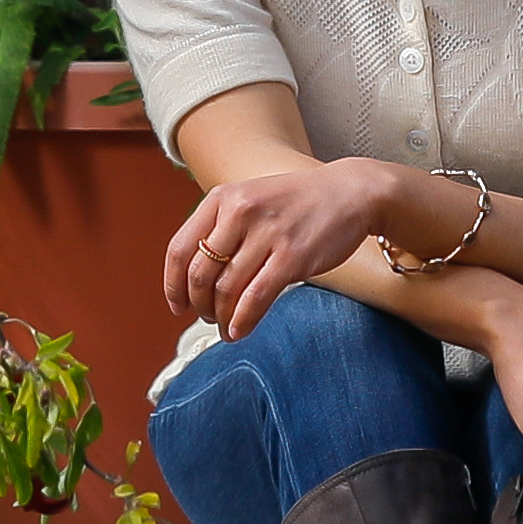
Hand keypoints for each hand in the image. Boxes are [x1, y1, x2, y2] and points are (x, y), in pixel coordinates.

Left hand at [162, 155, 425, 336]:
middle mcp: (239, 212)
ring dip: (220, 317)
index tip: (177, 305)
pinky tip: (239, 330)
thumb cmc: (298, 203)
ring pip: (225, 289)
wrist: (350, 193)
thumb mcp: (251, 200)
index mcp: (222, 198)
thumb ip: (222, 229)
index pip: (179, 248)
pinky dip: (242, 321)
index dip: (172, 285)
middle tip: (206, 317)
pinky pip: (255, 298)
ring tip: (225, 327)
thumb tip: (194, 278)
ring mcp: (266, 234)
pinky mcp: (291, 256)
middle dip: (198, 305)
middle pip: (199, 274)